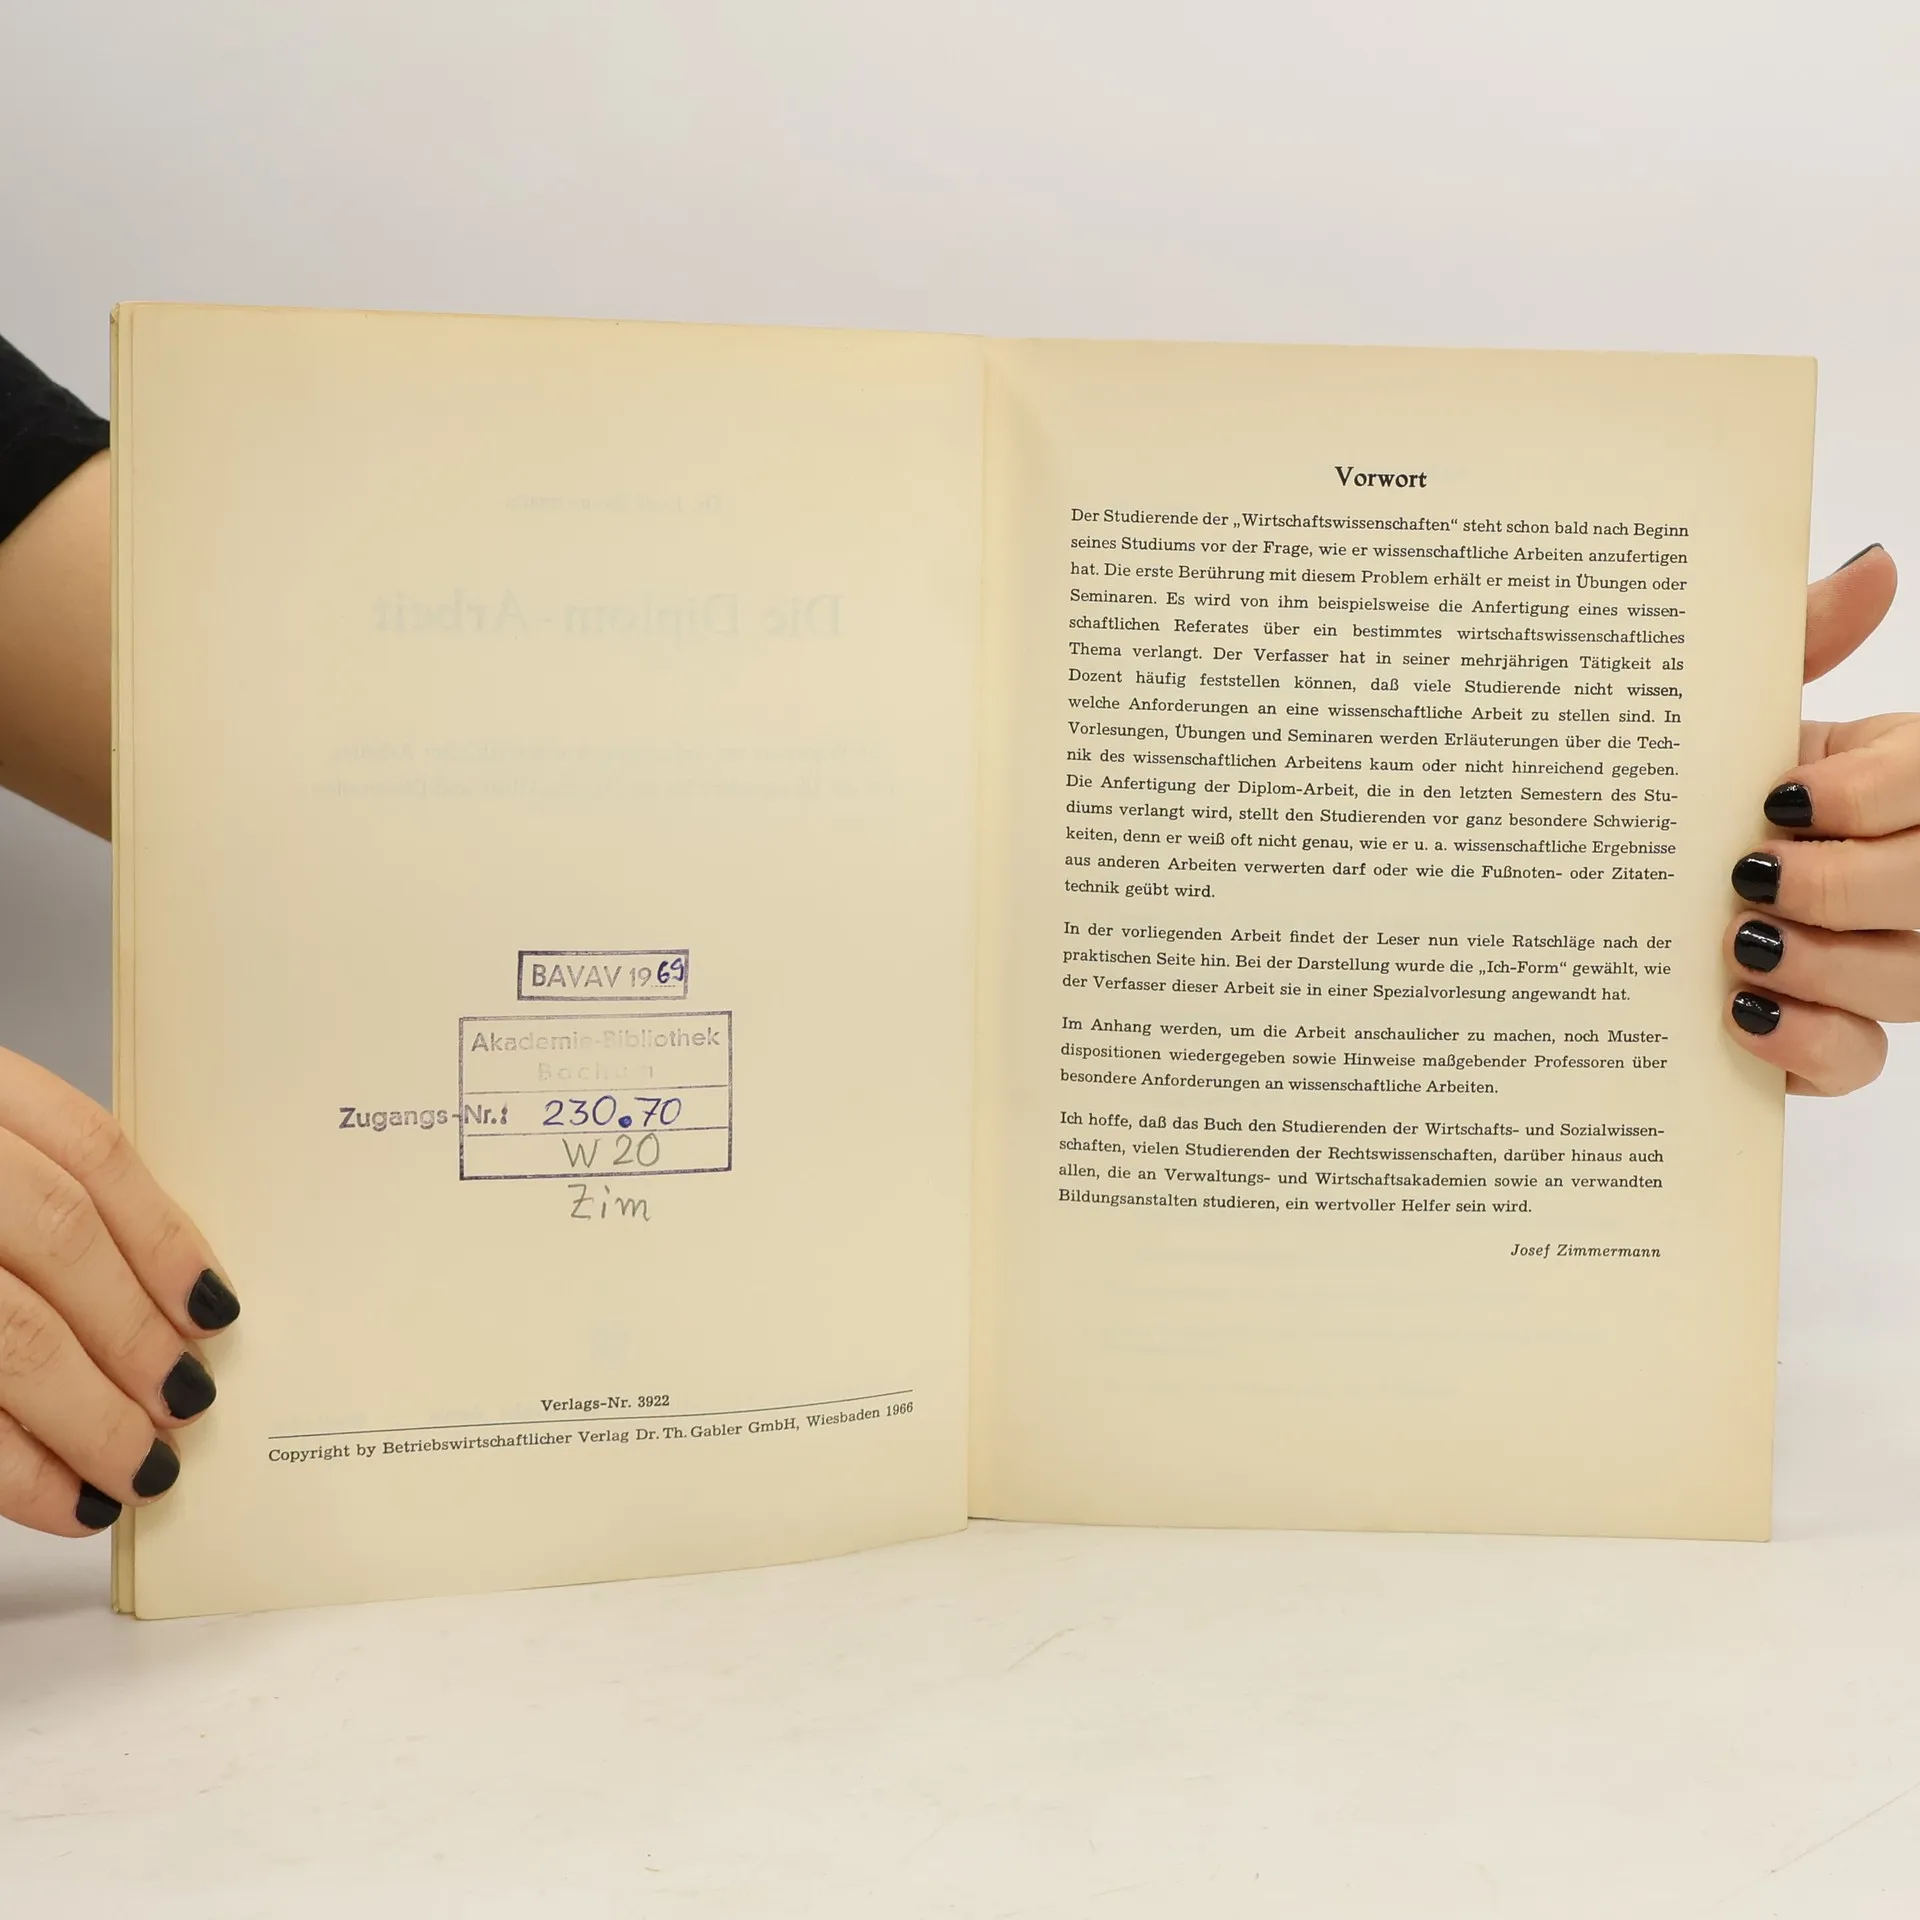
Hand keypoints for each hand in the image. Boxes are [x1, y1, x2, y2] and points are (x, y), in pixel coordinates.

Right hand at [0, 1047, 236, 1535]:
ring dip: (88, 1418)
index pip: (85, 1150)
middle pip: (53, 1239)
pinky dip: (11, 1469)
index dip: (163, 1236)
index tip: (215, 1309)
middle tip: (185, 1405)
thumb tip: (165, 1299)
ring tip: (139, 1471)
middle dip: (134, 1336)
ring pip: (8, 1336)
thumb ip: (31, 1192)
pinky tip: (60, 1499)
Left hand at [1723, 545, 1913, 1092]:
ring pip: (1913, 983)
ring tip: (1740, 946)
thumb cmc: (1708, 786)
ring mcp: (1885, 962)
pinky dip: (1810, 1045)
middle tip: (1751, 877)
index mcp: (1907, 786)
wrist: (1624, 877)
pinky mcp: (1832, 1038)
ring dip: (1825, 967)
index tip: (1780, 796)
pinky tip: (1743, 1016)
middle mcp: (1913, 875)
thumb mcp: (1745, 712)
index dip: (1877, 794)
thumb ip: (1803, 642)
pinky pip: (1860, 1061)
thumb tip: (1874, 568)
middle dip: (1847, 886)